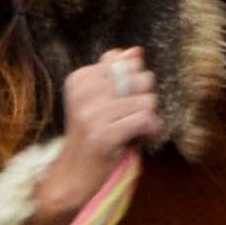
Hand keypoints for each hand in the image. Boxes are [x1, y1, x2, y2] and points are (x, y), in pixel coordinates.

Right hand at [29, 49, 157, 224]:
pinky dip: (150, 131)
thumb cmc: (93, 134)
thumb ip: (116, 73)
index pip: (126, 64)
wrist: (75, 174)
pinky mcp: (103, 136)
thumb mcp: (100, 98)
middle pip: (140, 79)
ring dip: (148, 118)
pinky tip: (140, 138)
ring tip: (133, 130)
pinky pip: (145, 120)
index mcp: (78, 79)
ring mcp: (90, 115)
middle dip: (143, 99)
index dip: (133, 83)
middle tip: (130, 117)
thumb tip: (134, 50)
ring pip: (147, 101)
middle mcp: (81, 94)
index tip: (123, 102)